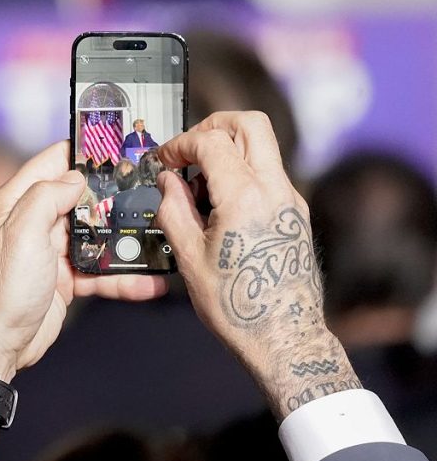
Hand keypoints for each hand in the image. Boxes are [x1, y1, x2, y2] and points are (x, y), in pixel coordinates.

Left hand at [0, 141, 165, 458]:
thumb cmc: (3, 288)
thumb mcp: (22, 233)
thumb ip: (47, 196)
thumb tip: (76, 177)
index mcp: (17, 202)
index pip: (52, 162)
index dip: (83, 151)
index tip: (118, 144)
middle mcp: (33, 222)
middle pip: (81, 198)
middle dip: (115, 194)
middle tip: (153, 187)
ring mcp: (50, 251)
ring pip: (96, 235)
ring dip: (126, 239)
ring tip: (162, 234)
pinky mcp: (64, 279)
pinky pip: (100, 272)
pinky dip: (124, 277)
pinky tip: (153, 282)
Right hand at [155, 112, 359, 419]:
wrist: (284, 336)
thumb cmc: (237, 305)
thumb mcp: (190, 258)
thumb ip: (173, 210)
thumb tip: (168, 182)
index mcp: (245, 197)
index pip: (212, 141)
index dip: (181, 143)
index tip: (164, 160)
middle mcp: (275, 190)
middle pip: (249, 124)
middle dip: (213, 126)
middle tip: (188, 147)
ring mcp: (290, 199)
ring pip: (261, 146)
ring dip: (228, 149)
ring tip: (200, 183)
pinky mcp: (295, 212)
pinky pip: (267, 173)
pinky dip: (241, 172)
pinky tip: (218, 204)